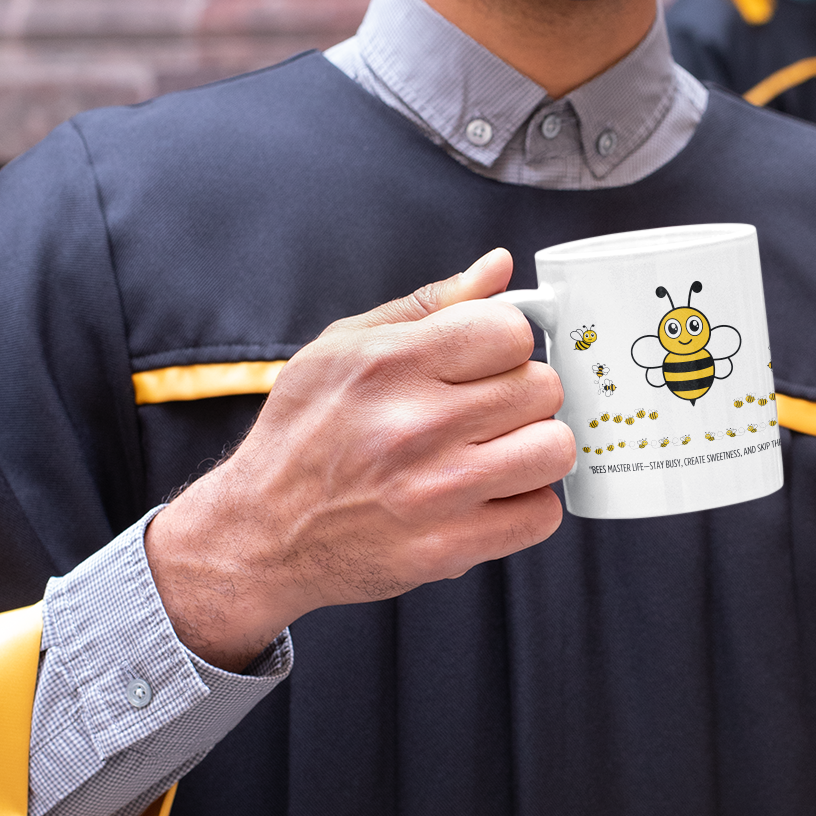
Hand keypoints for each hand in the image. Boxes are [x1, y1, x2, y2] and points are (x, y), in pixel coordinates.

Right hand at [145, 249, 573, 669]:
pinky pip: (541, 515)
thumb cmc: (303, 433)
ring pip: (554, 449)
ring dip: (533, 449)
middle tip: (484, 411)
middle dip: (521, 394)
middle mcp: (415, 425)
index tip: (487, 360)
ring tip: (494, 452)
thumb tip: (498, 267)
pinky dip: (523, 506)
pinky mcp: (449, 548)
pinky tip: (486, 496)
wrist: (261, 534)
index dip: (507, 342)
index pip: (511, 331)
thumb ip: (430, 304)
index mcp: (390, 364)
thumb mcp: (344, 347)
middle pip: (542, 388)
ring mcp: (437, 492)